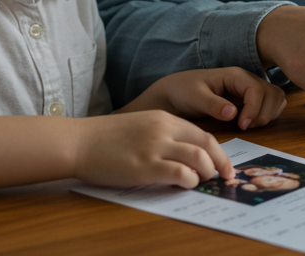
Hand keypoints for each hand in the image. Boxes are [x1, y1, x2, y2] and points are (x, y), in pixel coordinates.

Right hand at [72, 110, 232, 188]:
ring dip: (207, 173)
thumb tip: (185, 156)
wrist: (78, 142)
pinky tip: (186, 185)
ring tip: (202, 182)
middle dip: (221, 162)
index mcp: (164, 118)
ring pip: (199, 159)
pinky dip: (190, 181)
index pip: (202, 133)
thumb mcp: (140, 126)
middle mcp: (164, 130)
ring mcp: (155, 147)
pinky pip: (180, 174)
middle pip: (207, 144)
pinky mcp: (146, 166)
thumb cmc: (105, 138)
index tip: (222, 164)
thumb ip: (163, 135)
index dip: (217, 151)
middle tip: (226, 176)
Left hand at [119, 67, 286, 129]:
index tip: (242, 126)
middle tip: (246, 127)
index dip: (254, 109)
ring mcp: (250, 89)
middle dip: (264, 113)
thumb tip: (233, 113)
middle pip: (273, 94)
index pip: (258, 90)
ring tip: (248, 125)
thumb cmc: (183, 91)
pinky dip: (267, 115)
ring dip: (268, 114)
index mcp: (236, 75)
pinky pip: (270, 105)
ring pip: (276, 99)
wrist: (175, 92)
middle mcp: (247, 80)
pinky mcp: (250, 99)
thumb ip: (213, 104)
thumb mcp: (194, 97)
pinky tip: (249, 123)